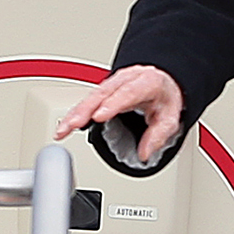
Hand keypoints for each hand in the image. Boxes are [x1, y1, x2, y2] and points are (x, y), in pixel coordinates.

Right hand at [54, 64, 186, 162]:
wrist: (163, 82)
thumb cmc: (164, 99)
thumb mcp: (170, 118)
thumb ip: (158, 135)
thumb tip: (144, 153)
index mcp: (147, 82)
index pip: (128, 93)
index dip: (111, 104)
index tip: (98, 117)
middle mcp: (127, 79)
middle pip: (102, 93)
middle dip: (85, 110)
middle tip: (72, 125)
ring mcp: (113, 83)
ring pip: (90, 96)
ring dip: (75, 113)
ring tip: (62, 130)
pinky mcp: (103, 90)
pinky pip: (86, 100)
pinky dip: (74, 113)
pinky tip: (64, 125)